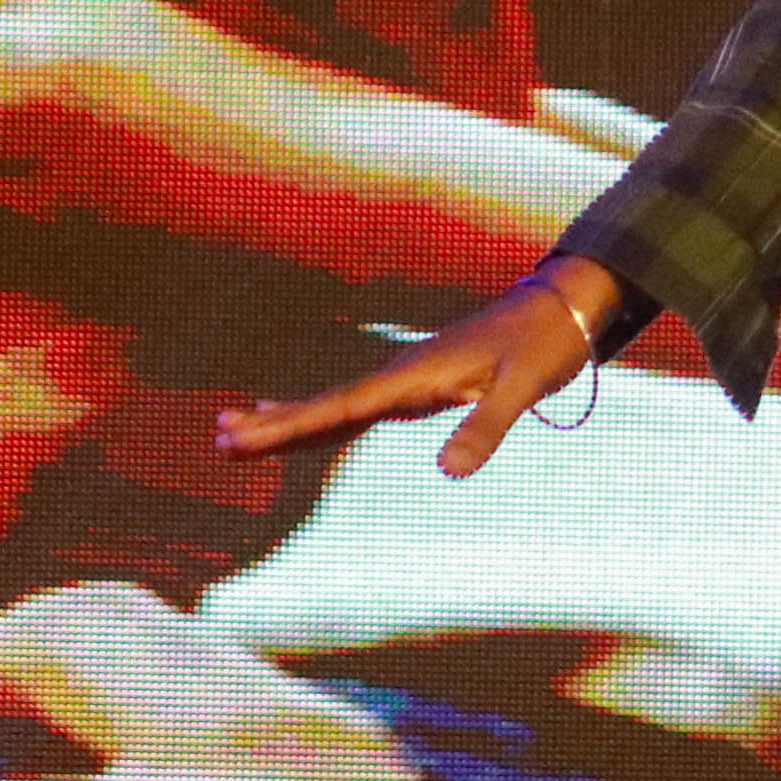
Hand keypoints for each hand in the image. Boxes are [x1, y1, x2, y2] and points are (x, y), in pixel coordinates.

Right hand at [218, 254, 622, 479]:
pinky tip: (302, 423)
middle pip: (326, 403)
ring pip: (337, 404)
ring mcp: (408, 378)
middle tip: (217, 436)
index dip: (289, 424)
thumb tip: (449, 473)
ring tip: (233, 429)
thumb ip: (486, 428)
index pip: (341, 406)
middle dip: (273, 422)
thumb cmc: (544, 344)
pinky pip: (360, 406)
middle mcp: (402, 374)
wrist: (562, 306)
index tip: (241, 435)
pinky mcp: (422, 384)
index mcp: (416, 374)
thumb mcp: (522, 388)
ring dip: (290, 418)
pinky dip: (325, 417)